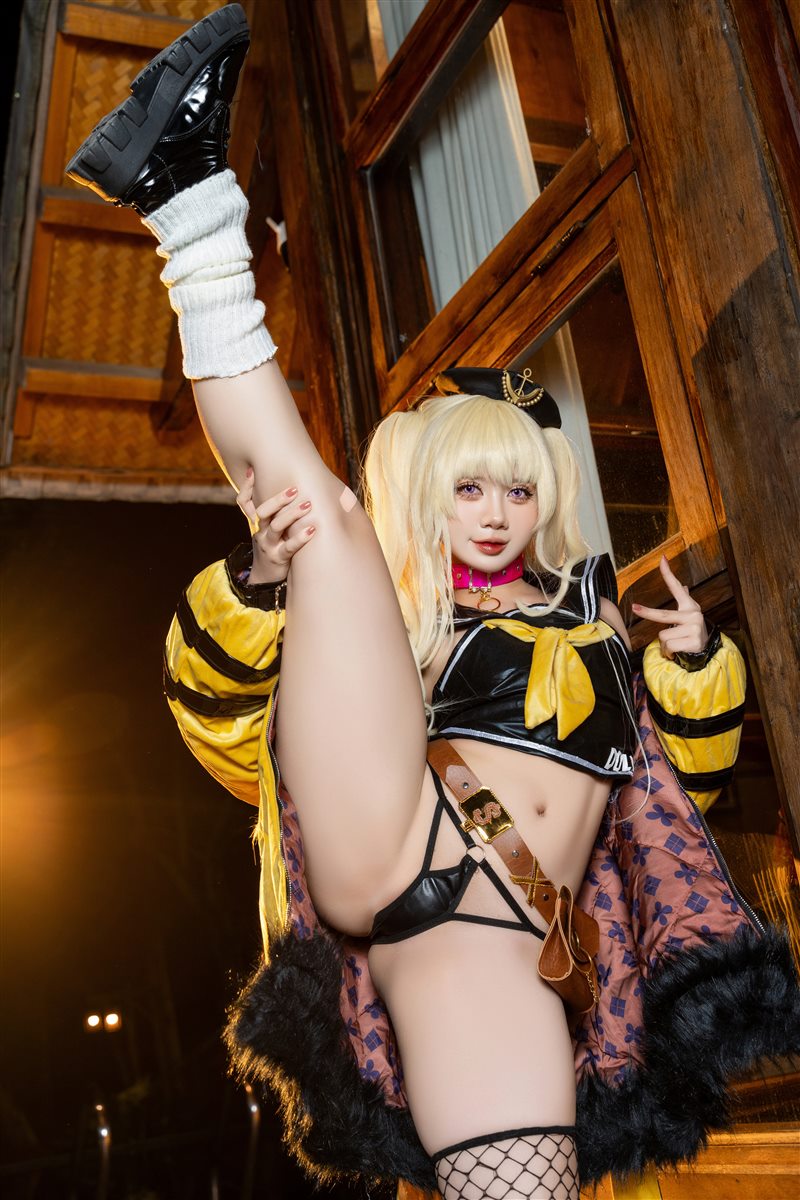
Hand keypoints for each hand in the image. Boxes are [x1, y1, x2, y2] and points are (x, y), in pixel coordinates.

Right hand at [237, 469, 314, 584]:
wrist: (265, 577)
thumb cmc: (273, 545)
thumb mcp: (269, 528)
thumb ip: (275, 510)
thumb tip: (288, 487)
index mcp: (258, 522)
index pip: (244, 502)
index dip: (246, 487)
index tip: (253, 471)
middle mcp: (261, 531)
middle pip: (263, 512)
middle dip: (278, 499)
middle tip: (294, 488)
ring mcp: (269, 545)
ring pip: (276, 527)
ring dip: (292, 514)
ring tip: (308, 505)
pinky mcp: (279, 557)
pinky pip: (289, 547)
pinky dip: (301, 538)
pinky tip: (312, 529)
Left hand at [631, 556, 708, 658]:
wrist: (704, 650)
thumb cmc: (691, 630)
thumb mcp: (689, 614)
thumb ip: (685, 600)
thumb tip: (683, 586)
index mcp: (689, 606)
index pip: (676, 587)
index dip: (668, 574)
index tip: (662, 559)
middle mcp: (693, 614)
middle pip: (663, 615)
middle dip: (647, 612)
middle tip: (634, 608)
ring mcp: (694, 628)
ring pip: (663, 636)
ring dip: (665, 644)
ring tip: (676, 644)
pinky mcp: (693, 641)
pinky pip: (668, 646)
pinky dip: (669, 652)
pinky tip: (678, 651)